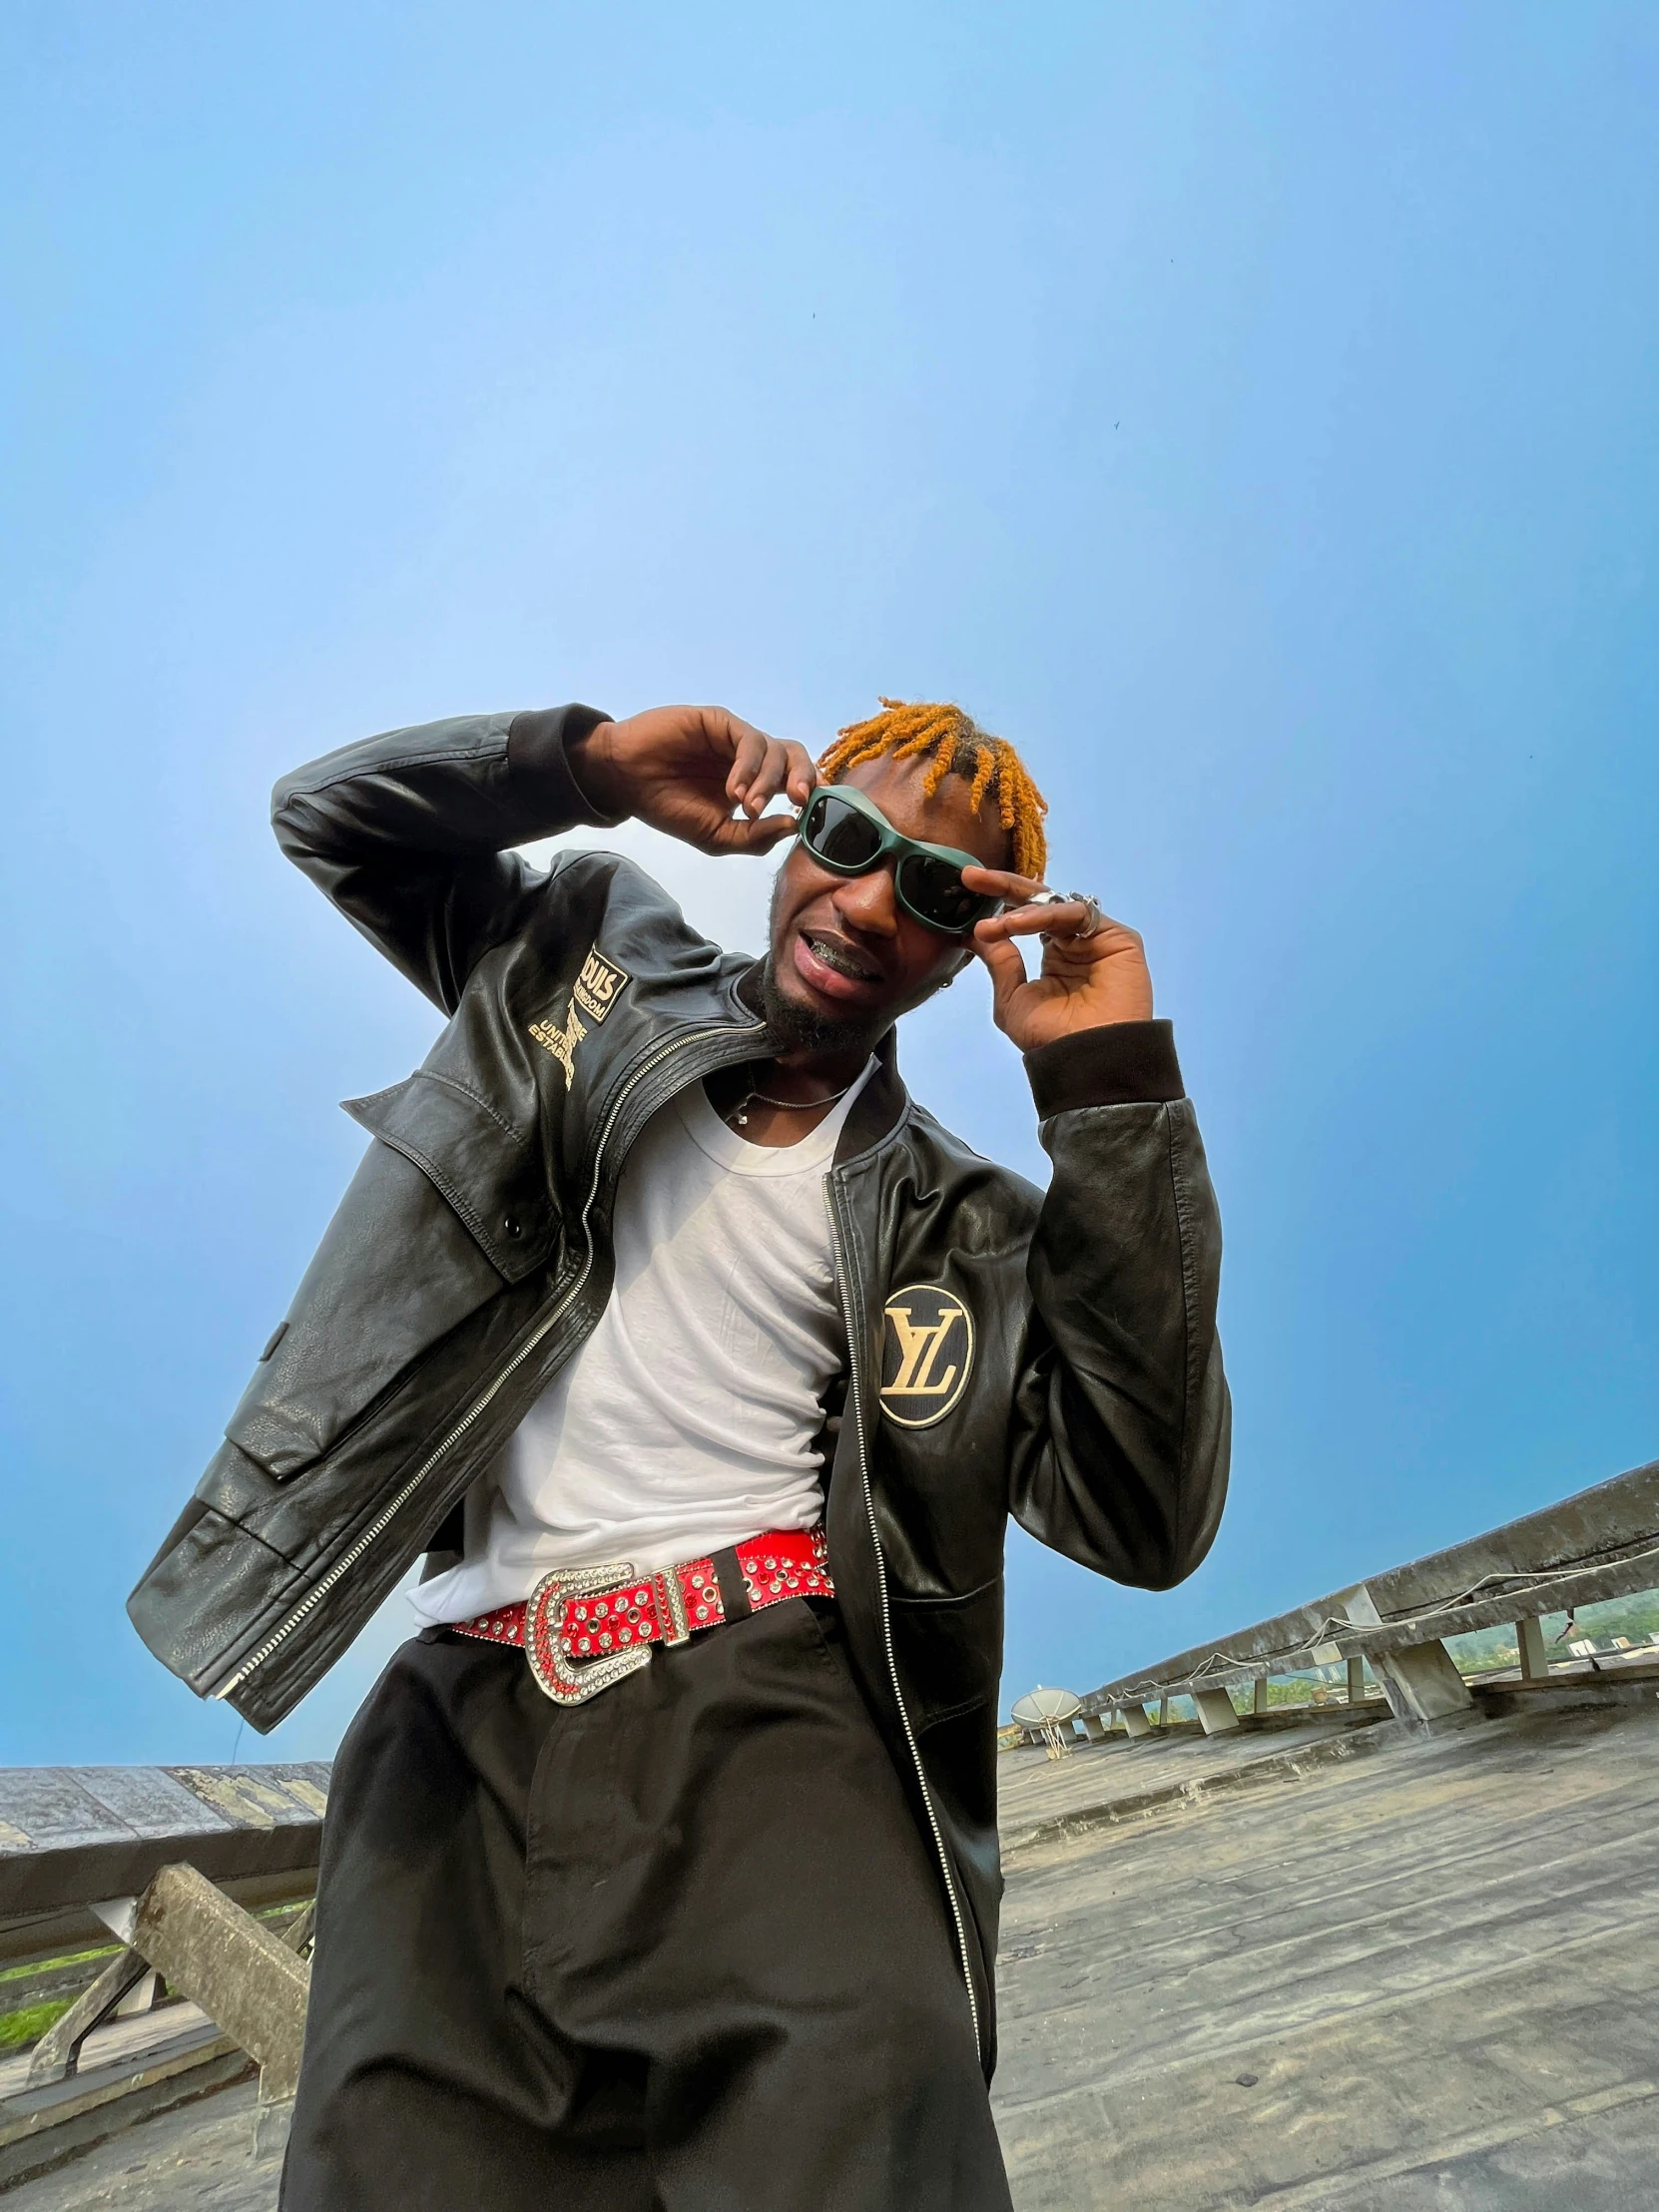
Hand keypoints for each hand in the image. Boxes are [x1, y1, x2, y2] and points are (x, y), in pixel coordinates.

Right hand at [570, 706, 816, 855]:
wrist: (624, 781)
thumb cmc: (668, 807)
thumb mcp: (714, 837)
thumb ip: (753, 837)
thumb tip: (792, 826)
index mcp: (756, 784)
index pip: (796, 782)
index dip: (811, 794)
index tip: (814, 816)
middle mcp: (751, 759)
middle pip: (796, 758)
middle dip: (804, 778)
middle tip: (798, 800)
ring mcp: (736, 739)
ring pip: (776, 750)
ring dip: (767, 782)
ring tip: (746, 807)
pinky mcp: (720, 722)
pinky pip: (748, 740)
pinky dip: (748, 767)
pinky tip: (733, 790)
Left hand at [963, 868, 1153, 1050]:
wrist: (1085, 1060)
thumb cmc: (1050, 1039)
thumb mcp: (1012, 998)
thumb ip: (1000, 962)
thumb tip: (977, 932)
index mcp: (1055, 955)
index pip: (1025, 917)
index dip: (998, 901)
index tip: (966, 888)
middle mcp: (1075, 942)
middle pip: (1040, 901)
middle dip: (1004, 886)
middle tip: (972, 877)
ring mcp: (1096, 938)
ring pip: (1056, 905)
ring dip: (1021, 909)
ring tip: (996, 925)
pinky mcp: (1117, 938)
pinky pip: (1077, 914)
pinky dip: (1045, 915)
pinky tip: (1017, 925)